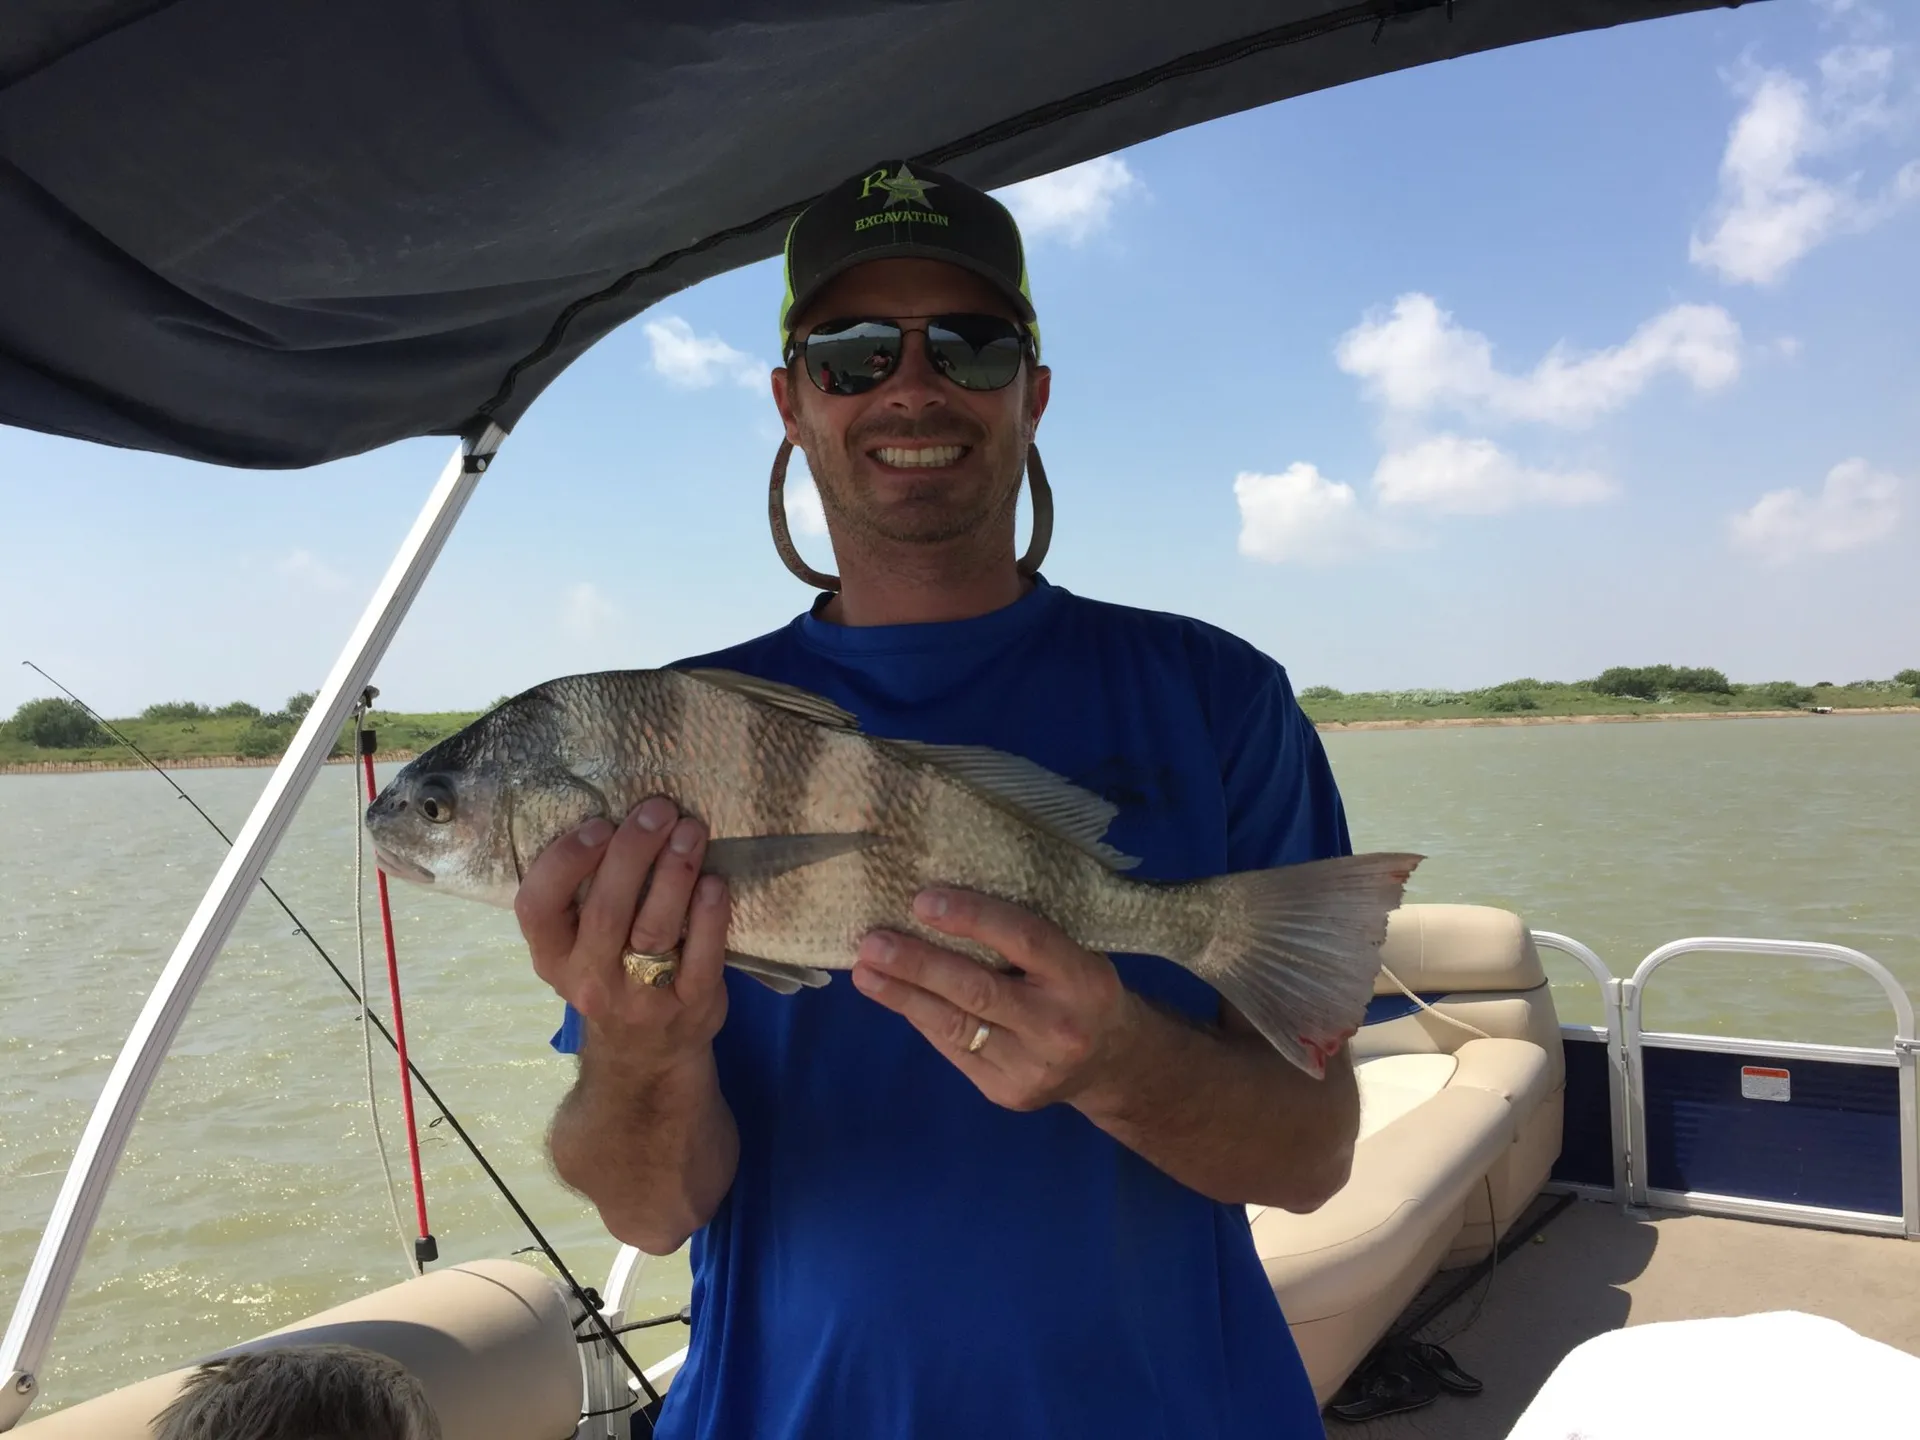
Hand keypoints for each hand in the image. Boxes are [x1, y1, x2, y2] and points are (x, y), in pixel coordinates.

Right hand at [515, 796, 728, 1073]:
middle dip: (633, 852)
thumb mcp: (578, 948)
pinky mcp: (689, 1005)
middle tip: (659, 810)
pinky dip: (710, 916)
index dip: (566, 862)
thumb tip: (621, 815)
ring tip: (690, 831)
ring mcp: (640, 997)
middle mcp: (589, 980)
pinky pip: (701, 957)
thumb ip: (585, 896)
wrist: (646, 1056)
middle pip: (606, 910)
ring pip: (654, 929)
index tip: (600, 824)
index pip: (538, 908)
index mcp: (553, 956)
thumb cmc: (612, 975)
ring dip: (674, 873)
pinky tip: (715, 883)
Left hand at [851, 889, 1140, 1111]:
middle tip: (873, 943)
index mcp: (1083, 978)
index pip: (1023, 939)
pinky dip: (922, 1019)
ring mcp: (1034, 1066)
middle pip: (978, 990)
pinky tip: (896, 998)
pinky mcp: (1009, 1092)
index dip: (971, 918)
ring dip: (903, 996)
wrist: (1113, 1064)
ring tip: (865, 972)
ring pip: (956, 1026)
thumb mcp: (1074, 955)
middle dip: (919, 964)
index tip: (922, 900)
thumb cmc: (1081, 989)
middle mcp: (1060, 1025)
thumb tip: (941, 909)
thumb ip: (1024, 940)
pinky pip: (955, 1051)